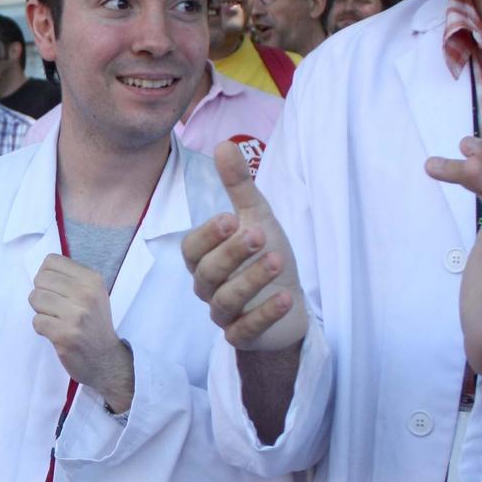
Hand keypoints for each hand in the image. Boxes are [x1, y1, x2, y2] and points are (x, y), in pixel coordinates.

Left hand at [28, 255, 132, 409]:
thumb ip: (70, 279)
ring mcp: (75, 315)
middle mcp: (85, 294)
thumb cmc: (94, 324)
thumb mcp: (92, 294)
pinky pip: (36, 321)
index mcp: (92, 279)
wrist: (107, 360)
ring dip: (40, 311)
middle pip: (40, 279)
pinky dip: (41, 328)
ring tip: (56, 320)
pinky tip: (56, 333)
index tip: (56, 290)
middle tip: (56, 308)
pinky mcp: (64, 334)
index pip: (51, 261)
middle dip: (42, 294)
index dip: (47, 276)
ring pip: (35, 298)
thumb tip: (40, 271)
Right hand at [182, 140, 307, 351]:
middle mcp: (208, 288)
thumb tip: (223, 144)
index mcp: (205, 260)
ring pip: (225, 301)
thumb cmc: (265, 257)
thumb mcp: (257, 218)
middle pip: (207, 273)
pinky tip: (286, 299)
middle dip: (232, 254)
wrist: (290, 303)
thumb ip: (238, 186)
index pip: (191, 249)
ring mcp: (224, 314)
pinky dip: (265, 314)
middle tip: (259, 235)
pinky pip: (245, 330)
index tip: (230, 218)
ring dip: (251, 280)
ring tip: (278, 260)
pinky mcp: (242, 337)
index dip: (208, 236)